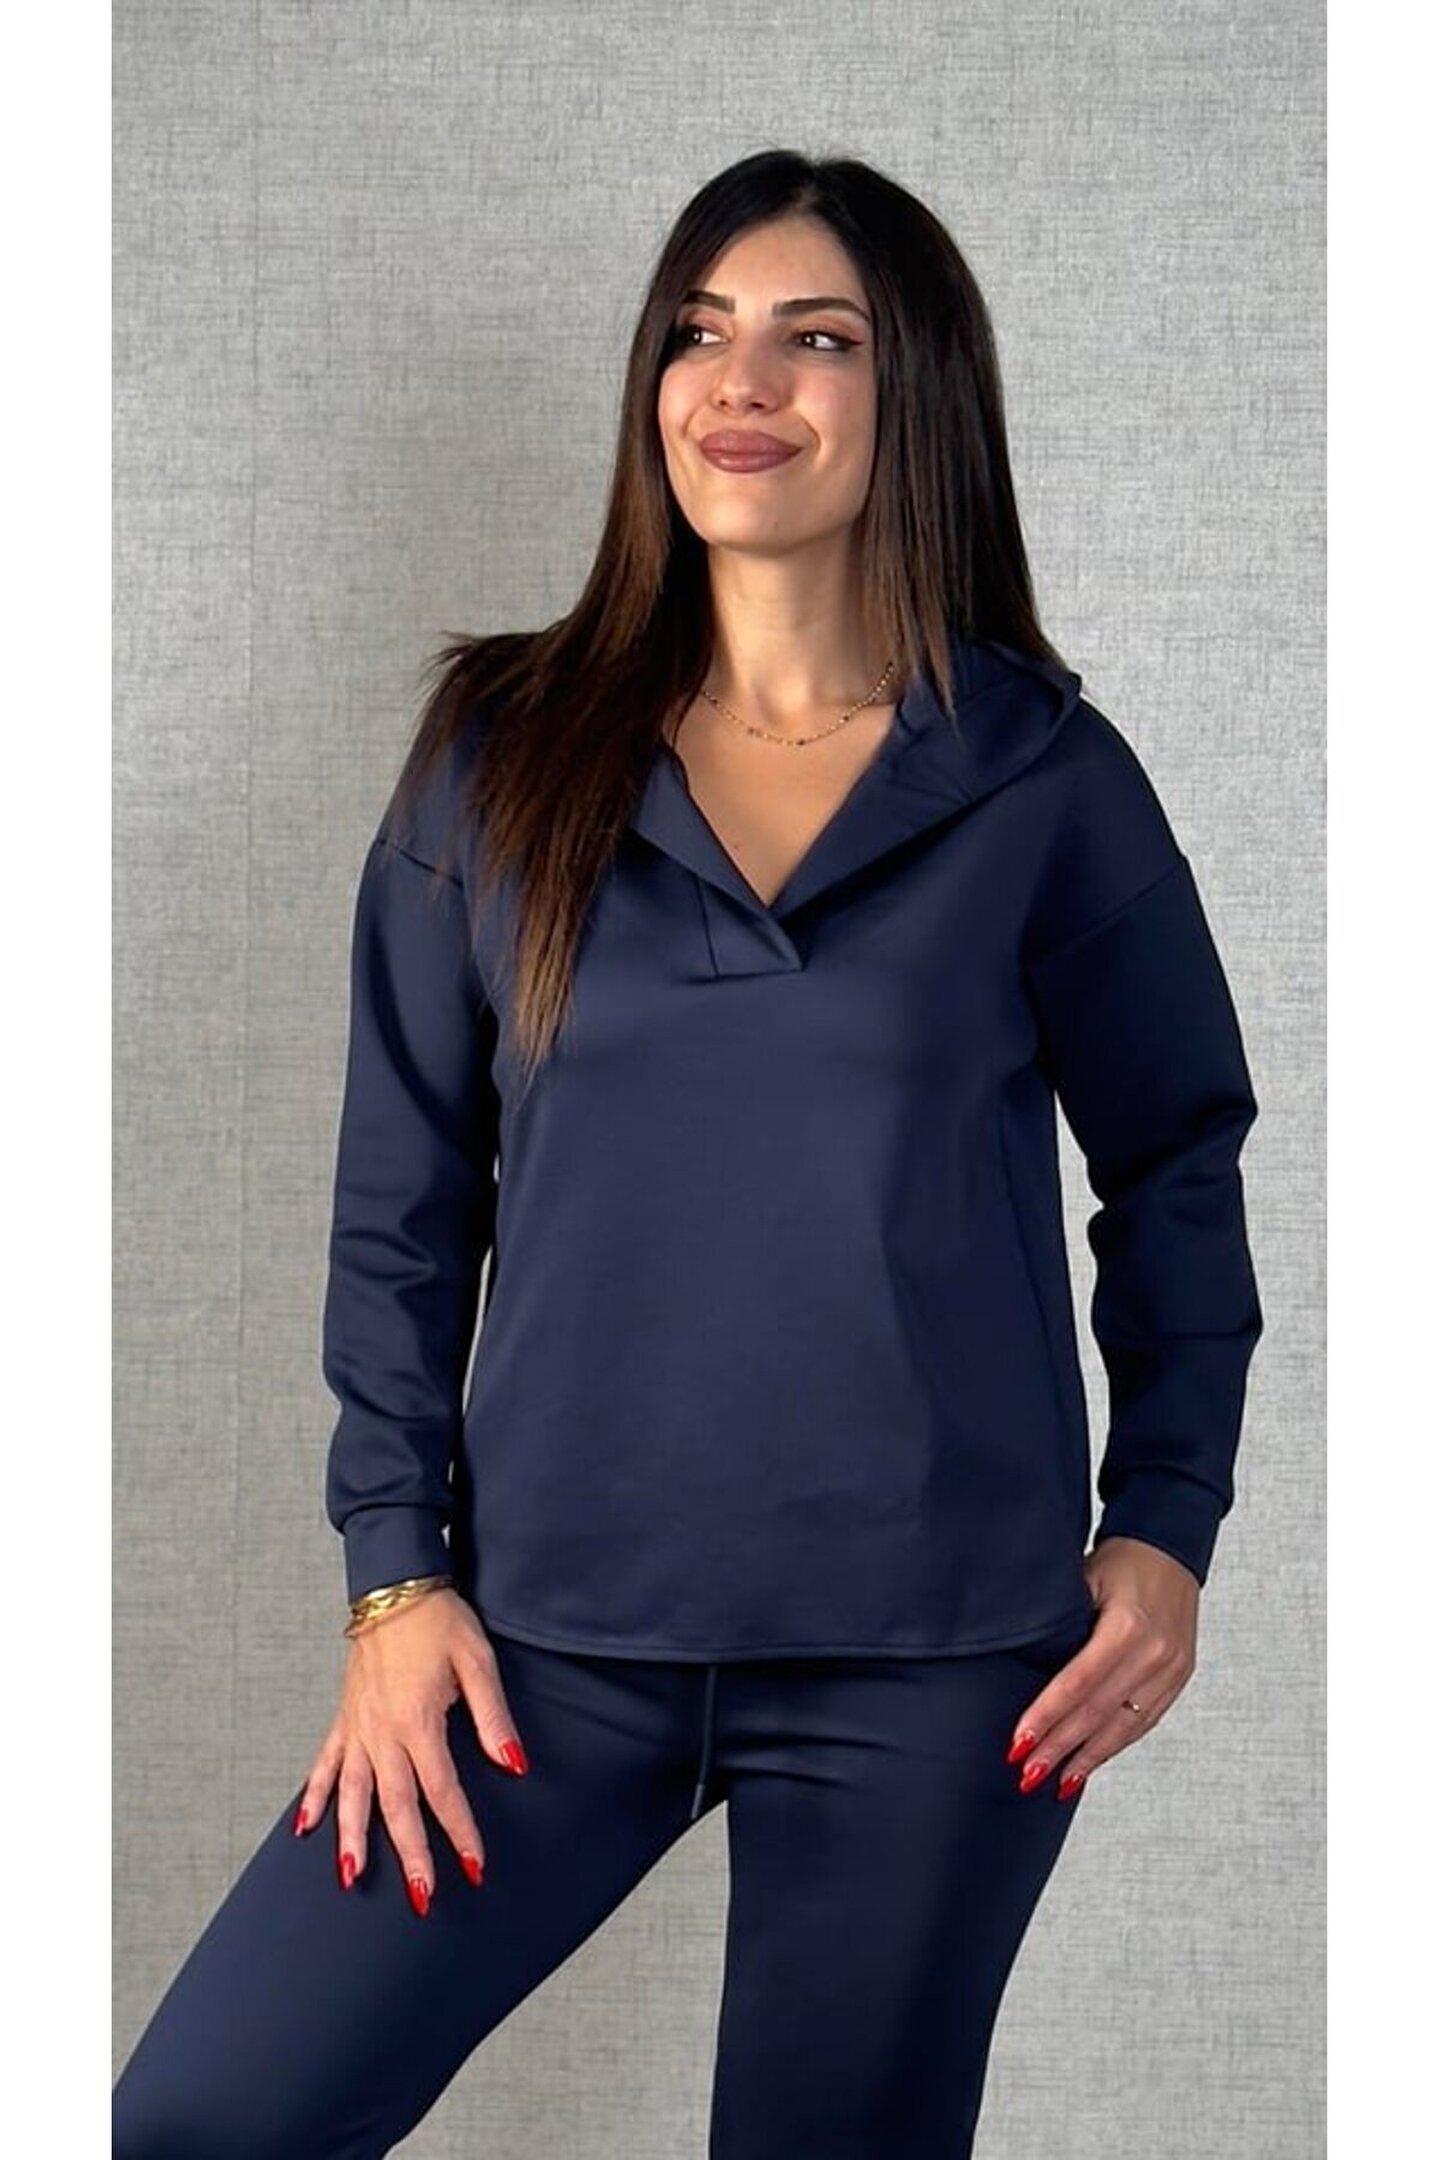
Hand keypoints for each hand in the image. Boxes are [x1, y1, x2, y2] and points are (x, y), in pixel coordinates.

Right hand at [293, 1588, 529, 1912]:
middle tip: (422, 1899)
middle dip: (410, 1854)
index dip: (460, 1832)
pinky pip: (323, 1764)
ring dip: (352, 1839)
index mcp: (418, 1720)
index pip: (442, 1790)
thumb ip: (493, 1718)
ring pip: (351, 1794)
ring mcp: (358, 1726)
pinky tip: (305, 1829)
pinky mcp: (344, 1717)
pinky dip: (312, 1797)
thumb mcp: (478, 1661)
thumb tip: (514, 1764)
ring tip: (351, 1880)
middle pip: (395, 1805)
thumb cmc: (440, 1620)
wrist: (395, 1584)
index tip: (474, 1867)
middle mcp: (382, 1731)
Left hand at [1004, 1537, 1199, 1799]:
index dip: (1046, 1718)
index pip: (1077, 1684)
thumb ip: (1062, 1625)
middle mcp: (1155, 1653)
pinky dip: (1116, 1744)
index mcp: (1127, 1627)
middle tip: (1028, 1775)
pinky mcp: (1180, 1676)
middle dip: (1061, 1748)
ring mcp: (1172, 1668)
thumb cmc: (1120, 1560)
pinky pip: (1146, 1720)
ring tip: (1057, 1783)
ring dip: (1089, 1758)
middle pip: (1099, 1712)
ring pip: (1125, 1725)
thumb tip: (1021, 1668)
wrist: (1170, 1546)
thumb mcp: (1083, 1580)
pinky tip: (1092, 1761)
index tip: (1019, 1744)